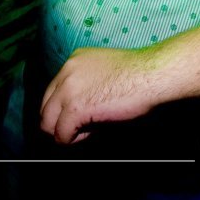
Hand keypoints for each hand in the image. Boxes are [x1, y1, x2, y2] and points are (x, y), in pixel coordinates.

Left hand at [40, 47, 161, 143]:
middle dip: (61, 122)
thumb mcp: (105, 73)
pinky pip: (61, 135)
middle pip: (46, 108)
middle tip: (84, 127)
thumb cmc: (140, 75)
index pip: (53, 92)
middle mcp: (66, 71)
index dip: (65, 109)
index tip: (83, 116)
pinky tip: (94, 131)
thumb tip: (77, 113)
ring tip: (89, 129)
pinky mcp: (75, 108)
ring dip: (66, 132)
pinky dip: (75, 140)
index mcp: (74, 60)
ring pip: (48, 123)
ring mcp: (68, 89)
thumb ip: (87, 85)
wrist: (153, 75)